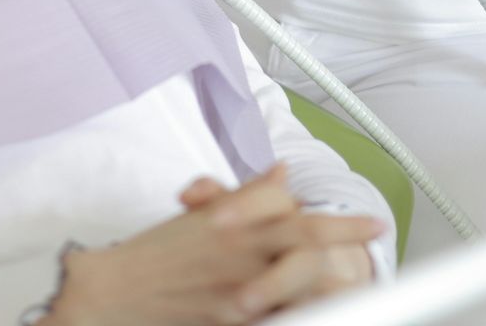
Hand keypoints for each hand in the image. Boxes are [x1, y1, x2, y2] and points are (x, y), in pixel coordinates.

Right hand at [47, 165, 383, 324]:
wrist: (109, 291)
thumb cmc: (151, 255)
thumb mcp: (197, 217)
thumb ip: (245, 196)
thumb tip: (281, 173)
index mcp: (228, 219)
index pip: (287, 206)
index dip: (333, 218)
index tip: (367, 223)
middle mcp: (237, 247)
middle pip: (303, 236)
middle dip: (346, 236)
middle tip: (375, 232)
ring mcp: (238, 286)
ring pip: (299, 276)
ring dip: (332, 280)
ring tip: (357, 282)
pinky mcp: (232, 317)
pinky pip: (281, 313)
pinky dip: (303, 310)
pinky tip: (322, 309)